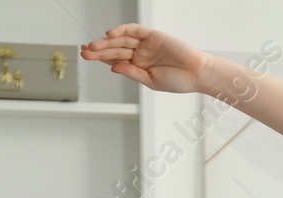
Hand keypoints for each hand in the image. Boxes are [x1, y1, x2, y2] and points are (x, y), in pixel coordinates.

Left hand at [80, 24, 207, 93]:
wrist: (197, 74)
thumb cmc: (179, 81)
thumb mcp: (151, 81)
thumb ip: (132, 73)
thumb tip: (113, 67)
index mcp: (140, 66)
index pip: (116, 59)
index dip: (101, 57)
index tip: (87, 56)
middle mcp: (141, 53)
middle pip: (115, 49)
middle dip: (99, 50)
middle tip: (85, 51)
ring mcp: (146, 44)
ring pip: (122, 39)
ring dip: (107, 42)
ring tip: (93, 46)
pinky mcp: (152, 35)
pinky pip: (134, 30)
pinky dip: (122, 30)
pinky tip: (110, 34)